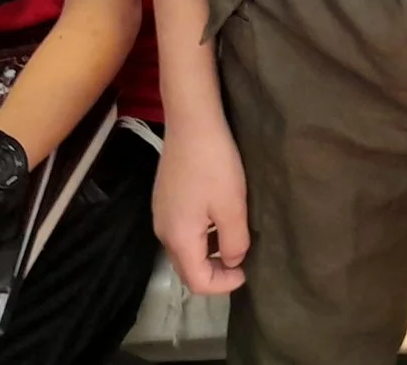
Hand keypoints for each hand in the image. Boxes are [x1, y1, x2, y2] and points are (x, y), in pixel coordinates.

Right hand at [153, 112, 250, 293]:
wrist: (192, 121)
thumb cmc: (215, 165)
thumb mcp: (232, 206)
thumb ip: (233, 242)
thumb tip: (231, 261)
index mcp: (179, 238)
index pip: (197, 281)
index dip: (223, 285)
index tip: (246, 272)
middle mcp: (163, 232)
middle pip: (186, 269)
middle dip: (214, 273)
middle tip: (240, 263)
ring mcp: (160, 214)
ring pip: (184, 250)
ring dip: (207, 254)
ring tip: (232, 240)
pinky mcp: (163, 200)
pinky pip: (181, 231)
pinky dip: (200, 237)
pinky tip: (216, 219)